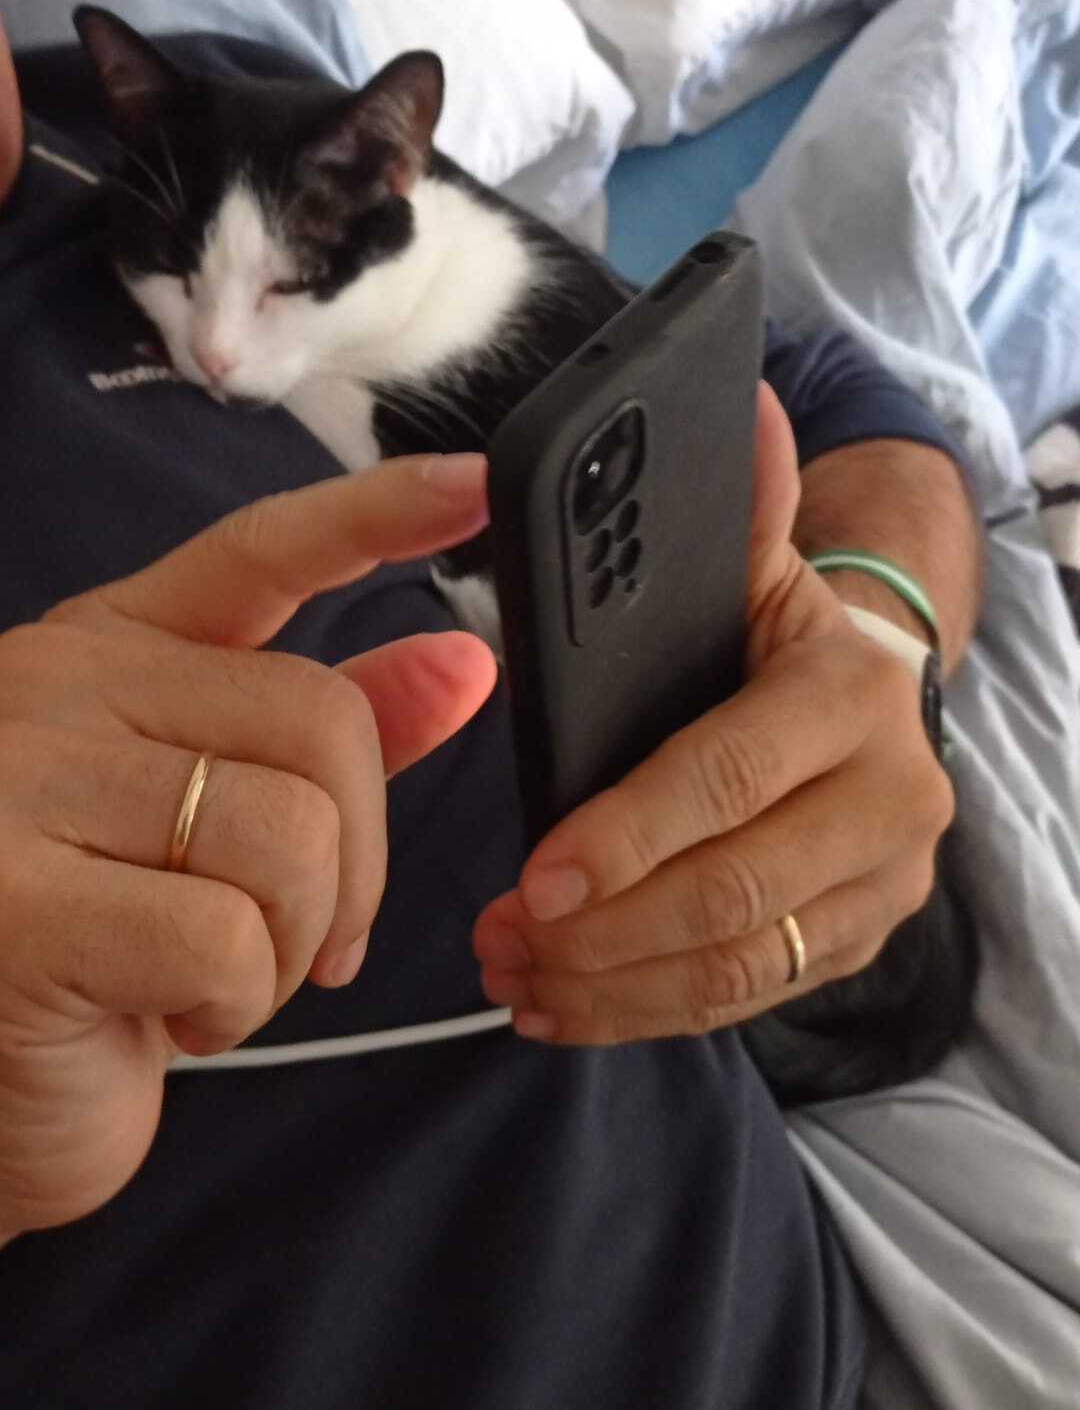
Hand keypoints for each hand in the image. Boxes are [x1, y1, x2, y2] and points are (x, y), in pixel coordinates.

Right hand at [0, 454, 494, 1236]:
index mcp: (106, 654)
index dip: (377, 514)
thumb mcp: (211, 832)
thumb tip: (464, 662)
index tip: (479, 483)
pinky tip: (164, 1022)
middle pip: (320, 722)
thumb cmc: (93, 964)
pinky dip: (234, 1008)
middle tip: (299, 943)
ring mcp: (19, 789)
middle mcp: (53, 690)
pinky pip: (229, 940)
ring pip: (290, 835)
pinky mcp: (16, 906)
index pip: (257, 553)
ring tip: (208, 985)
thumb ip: (328, 740)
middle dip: (355, 861)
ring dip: (292, 947)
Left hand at [474, 387, 953, 1045]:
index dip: (628, 835)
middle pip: (734, 893)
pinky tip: (566, 1007)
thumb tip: (743, 397)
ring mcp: (884, 884)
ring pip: (738, 966)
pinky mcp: (857, 941)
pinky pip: (747, 1001)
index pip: (730, 777)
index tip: (533, 878)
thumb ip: (739, 508)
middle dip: (605, 930)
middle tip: (503, 938)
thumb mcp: (760, 568)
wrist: (876, 699)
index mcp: (855, 692)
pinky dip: (648, 1013)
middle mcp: (894, 796)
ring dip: (613, 983)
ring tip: (517, 976)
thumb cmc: (779, 635)